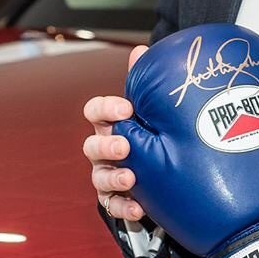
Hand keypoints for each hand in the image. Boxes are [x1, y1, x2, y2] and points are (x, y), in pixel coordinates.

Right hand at [81, 44, 149, 222]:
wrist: (167, 173)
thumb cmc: (154, 134)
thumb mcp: (151, 110)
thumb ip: (143, 83)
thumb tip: (141, 50)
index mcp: (110, 124)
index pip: (95, 112)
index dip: (106, 109)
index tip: (126, 108)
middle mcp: (103, 149)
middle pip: (91, 146)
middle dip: (107, 146)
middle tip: (125, 146)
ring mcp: (107, 174)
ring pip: (98, 177)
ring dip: (113, 178)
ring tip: (131, 179)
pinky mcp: (116, 199)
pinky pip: (112, 205)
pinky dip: (123, 207)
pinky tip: (139, 207)